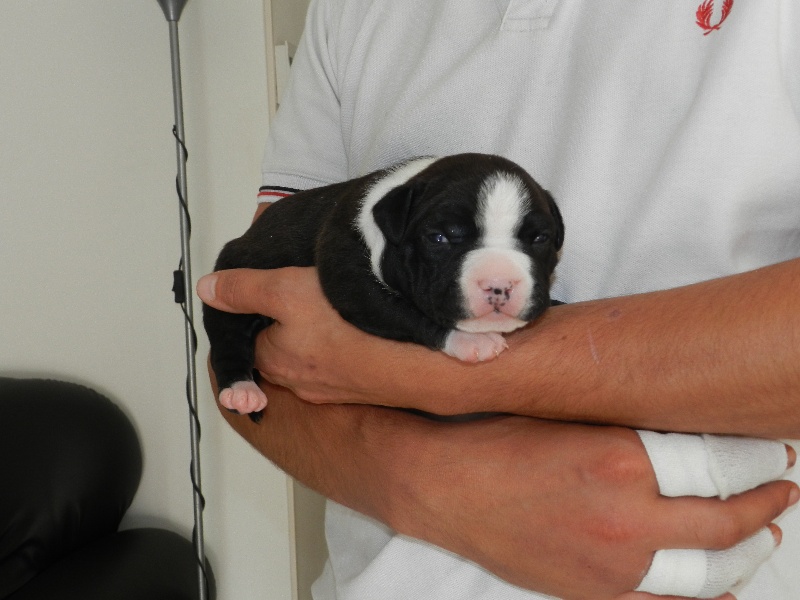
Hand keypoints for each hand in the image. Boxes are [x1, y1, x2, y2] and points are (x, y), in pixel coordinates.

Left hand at [197, 266, 420, 403]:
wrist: (410, 364)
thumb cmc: (348, 329)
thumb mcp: (283, 291)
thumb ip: (243, 289)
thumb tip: (208, 289)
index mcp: (270, 358)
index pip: (246, 334)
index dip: (253, 307)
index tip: (268, 290)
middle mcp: (295, 381)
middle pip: (277, 345)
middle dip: (284, 322)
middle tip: (302, 293)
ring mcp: (328, 389)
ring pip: (310, 356)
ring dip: (315, 336)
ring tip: (331, 308)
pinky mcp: (358, 388)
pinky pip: (341, 364)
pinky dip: (344, 348)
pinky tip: (359, 330)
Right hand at [386, 416, 796, 599]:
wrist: (442, 486)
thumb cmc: (495, 441)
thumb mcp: (567, 418)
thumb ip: (629, 431)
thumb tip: (683, 433)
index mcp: (621, 460)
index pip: (716, 465)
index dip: (753, 460)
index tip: (770, 452)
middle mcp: (626, 518)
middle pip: (724, 522)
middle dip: (764, 505)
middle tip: (782, 489)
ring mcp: (612, 564)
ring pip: (707, 571)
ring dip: (746, 553)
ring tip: (764, 535)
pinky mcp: (592, 593)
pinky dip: (704, 597)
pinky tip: (724, 586)